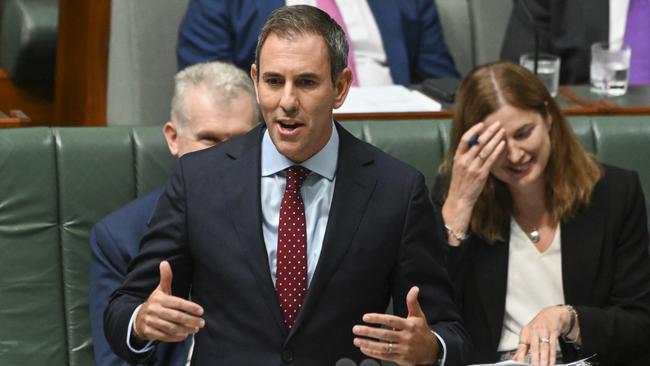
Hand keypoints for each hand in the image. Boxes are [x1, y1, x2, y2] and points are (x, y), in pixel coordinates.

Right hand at [134, 261, 204, 341]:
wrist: (137, 319)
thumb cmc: (155, 303)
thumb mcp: (160, 290)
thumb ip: (165, 278)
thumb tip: (164, 262)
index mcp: (159, 299)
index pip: (177, 303)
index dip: (190, 307)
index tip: (201, 311)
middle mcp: (154, 310)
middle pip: (176, 317)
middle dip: (191, 320)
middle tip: (202, 322)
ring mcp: (151, 322)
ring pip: (171, 328)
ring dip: (186, 329)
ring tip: (196, 329)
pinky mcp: (150, 332)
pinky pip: (165, 336)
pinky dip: (176, 337)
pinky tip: (185, 335)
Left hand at [352, 287, 438, 365]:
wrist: (433, 351)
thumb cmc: (422, 331)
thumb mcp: (418, 316)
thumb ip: (413, 302)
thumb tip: (414, 288)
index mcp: (409, 326)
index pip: (391, 321)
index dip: (378, 318)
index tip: (365, 317)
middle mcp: (406, 337)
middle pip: (385, 334)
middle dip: (368, 332)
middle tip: (356, 329)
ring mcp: (403, 349)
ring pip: (383, 347)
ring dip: (368, 344)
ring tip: (356, 340)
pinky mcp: (401, 358)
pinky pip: (385, 356)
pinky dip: (374, 353)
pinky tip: (364, 349)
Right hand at [442, 122, 504, 244]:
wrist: (459, 199)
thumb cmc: (460, 183)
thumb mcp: (459, 167)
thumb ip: (465, 156)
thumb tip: (475, 143)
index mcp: (457, 158)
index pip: (464, 139)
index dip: (474, 130)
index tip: (482, 124)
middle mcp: (464, 161)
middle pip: (478, 142)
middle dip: (489, 131)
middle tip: (498, 124)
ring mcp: (473, 168)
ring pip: (485, 149)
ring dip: (495, 139)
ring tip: (502, 131)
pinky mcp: (481, 175)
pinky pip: (490, 160)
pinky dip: (497, 151)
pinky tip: (503, 144)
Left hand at [513, 305, 571, 365]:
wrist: (552, 314)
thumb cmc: (538, 326)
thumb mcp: (528, 334)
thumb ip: (522, 348)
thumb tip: (515, 358)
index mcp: (526, 332)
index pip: (522, 346)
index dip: (520, 355)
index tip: (520, 363)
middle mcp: (534, 331)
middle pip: (534, 347)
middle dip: (535, 359)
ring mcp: (544, 331)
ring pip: (544, 348)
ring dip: (544, 359)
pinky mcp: (554, 332)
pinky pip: (553, 346)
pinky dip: (552, 356)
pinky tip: (551, 362)